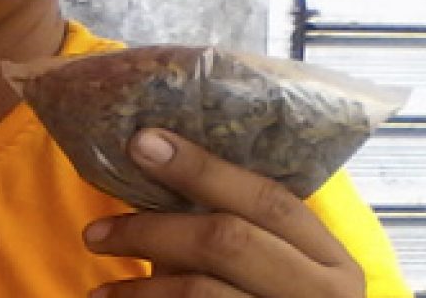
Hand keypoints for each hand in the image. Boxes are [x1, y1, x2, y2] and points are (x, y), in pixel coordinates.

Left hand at [83, 128, 364, 297]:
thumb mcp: (276, 264)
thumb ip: (233, 225)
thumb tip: (153, 168)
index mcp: (331, 259)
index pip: (268, 199)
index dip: (202, 168)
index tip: (141, 143)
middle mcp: (322, 294)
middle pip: (227, 241)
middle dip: (152, 230)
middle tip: (95, 233)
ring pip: (201, 290)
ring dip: (139, 286)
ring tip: (101, 290)